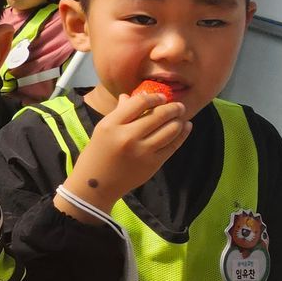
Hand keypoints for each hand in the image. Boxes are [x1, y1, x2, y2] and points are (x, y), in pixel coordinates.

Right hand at [59, 88, 190, 215]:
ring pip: (169, 130)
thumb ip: (121, 111)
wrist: (96, 184)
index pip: (139, 103)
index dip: (154, 97)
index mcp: (112, 125)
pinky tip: (185, 127)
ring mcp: (141, 151)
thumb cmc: (98, 153)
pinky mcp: (152, 164)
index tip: (162, 97)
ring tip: (180, 117)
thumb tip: (139, 96)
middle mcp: (127, 137)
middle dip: (172, 108)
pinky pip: (172, 146)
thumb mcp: (103, 129)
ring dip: (178, 121)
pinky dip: (182, 134)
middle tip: (179, 106)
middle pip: (158, 115)